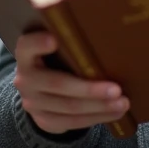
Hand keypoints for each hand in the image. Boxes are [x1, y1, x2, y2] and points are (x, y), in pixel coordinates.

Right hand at [13, 31, 129, 135]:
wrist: (40, 93)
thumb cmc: (57, 60)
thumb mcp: (56, 49)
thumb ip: (69, 42)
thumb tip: (107, 25)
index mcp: (26, 55)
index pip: (26, 47)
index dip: (38, 43)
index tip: (54, 39)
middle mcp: (25, 79)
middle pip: (58, 84)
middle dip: (89, 89)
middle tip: (116, 89)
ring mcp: (33, 103)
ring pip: (69, 107)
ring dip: (99, 106)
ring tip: (123, 103)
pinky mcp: (45, 120)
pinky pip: (73, 122)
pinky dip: (97, 117)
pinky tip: (115, 113)